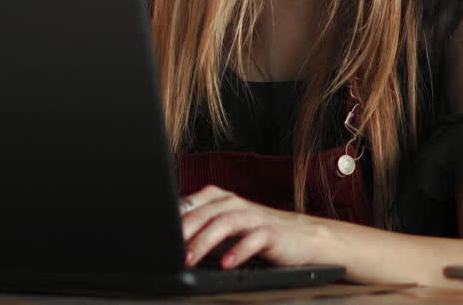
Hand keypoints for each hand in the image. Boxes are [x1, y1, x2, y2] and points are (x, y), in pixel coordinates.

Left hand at [180, 185, 326, 268]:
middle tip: (170, 250)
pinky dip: (238, 251)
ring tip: (190, 259)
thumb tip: (171, 241)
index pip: (192, 203)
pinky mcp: (272, 232)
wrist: (303, 238)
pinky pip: (253, 239)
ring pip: (225, 222)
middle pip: (205, 212)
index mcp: (221, 200)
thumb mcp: (228, 228)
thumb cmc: (260, 234)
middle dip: (185, 232)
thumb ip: (203, 228)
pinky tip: (226, 263)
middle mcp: (236, 203)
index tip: (158, 236)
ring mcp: (255, 216)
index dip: (174, 218)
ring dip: (205, 241)